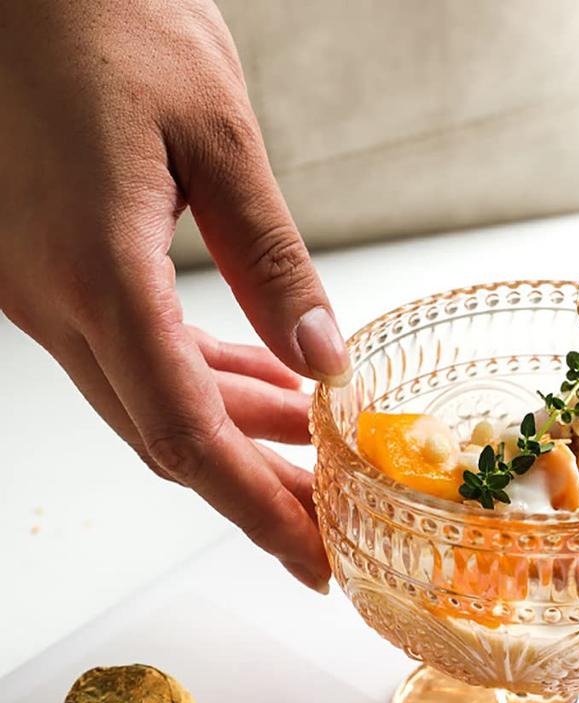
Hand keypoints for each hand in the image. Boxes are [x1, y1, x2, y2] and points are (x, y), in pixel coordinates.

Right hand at [0, 0, 348, 591]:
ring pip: (151, 401)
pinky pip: (135, 354)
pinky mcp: (52, 268)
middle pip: (168, 437)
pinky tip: (262, 389)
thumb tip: (323, 357)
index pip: (185, 432)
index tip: (310, 560)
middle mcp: (53, 297)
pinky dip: (204, 382)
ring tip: (313, 460)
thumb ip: (270, 260)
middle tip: (326, 529)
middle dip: (254, 492)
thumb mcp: (216, 135)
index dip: (253, 509)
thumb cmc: (101, 15)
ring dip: (235, 438)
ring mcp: (42, 289)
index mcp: (96, 270)